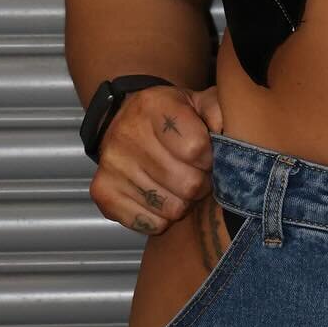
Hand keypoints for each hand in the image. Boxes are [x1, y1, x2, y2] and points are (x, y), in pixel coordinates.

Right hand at [87, 82, 225, 235]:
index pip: (197, 148)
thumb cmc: (169, 116)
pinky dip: (162, 218)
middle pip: (188, 184)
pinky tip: (161, 197)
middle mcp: (127, 134)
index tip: (208, 156)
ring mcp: (112, 165)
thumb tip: (224, 131)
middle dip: (202, 183)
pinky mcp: (103, 192)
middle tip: (198, 175)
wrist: (124, 119)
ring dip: (184, 202)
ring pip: (172, 208)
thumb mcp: (196, 102)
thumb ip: (218, 110)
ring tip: (180, 186)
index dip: (211, 159)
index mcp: (154, 106)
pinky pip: (150, 223)